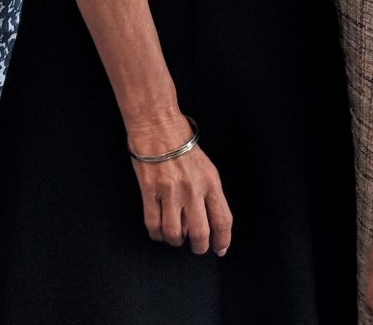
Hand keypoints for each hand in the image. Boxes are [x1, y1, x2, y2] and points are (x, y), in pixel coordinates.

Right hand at [128, 119, 231, 256]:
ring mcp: (170, 190)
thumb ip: (209, 192)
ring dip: (176, 240)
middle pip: (200, 232)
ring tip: (176, 237)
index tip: (220, 249)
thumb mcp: (206, 165)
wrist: (157, 123)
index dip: (223, 240)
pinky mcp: (149, 190)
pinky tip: (159, 231)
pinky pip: (153, 224)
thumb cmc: (181, 141)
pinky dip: (157, 234)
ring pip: (175, 233)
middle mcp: (193, 188)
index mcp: (210, 181)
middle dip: (199, 247)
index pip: (223, 219)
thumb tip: (208, 219)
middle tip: (196, 247)